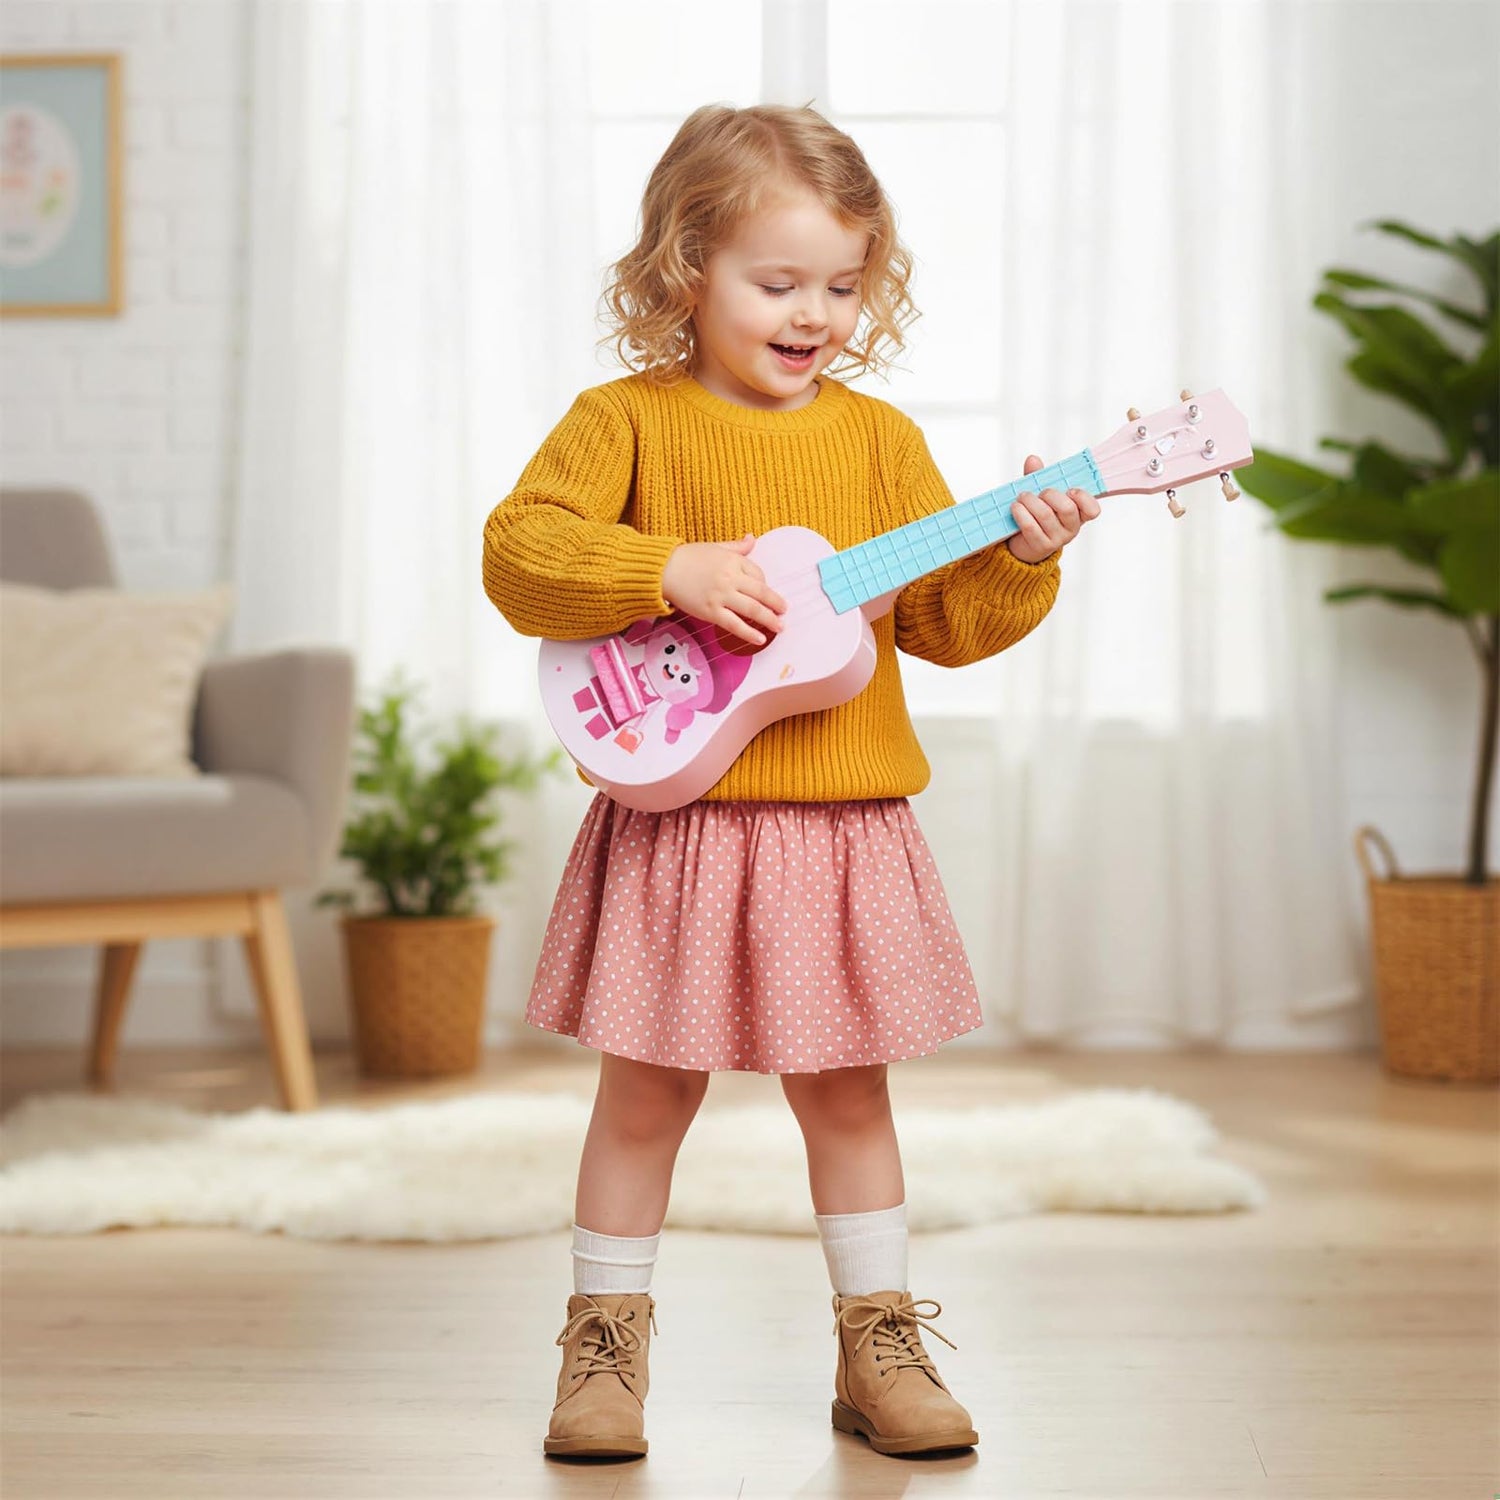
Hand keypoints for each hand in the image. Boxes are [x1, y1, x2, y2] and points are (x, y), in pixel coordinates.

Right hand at [661, 533, 786, 645]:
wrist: (663, 570)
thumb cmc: (686, 557)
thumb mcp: (715, 547)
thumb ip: (736, 547)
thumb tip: (752, 539)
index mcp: (733, 561)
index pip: (758, 574)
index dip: (764, 585)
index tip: (765, 593)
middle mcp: (730, 578)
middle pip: (761, 593)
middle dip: (776, 604)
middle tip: (784, 611)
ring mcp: (721, 596)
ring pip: (752, 610)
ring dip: (769, 619)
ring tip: (779, 627)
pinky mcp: (711, 612)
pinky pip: (735, 625)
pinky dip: (749, 633)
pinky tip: (760, 638)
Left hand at [1007, 454, 1101, 563]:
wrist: (1023, 543)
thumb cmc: (1037, 514)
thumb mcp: (1040, 494)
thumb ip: (1038, 476)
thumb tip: (1033, 459)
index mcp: (1078, 514)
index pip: (1092, 509)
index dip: (1084, 498)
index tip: (1071, 490)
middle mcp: (1071, 528)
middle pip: (1068, 509)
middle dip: (1050, 495)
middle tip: (1040, 492)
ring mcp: (1057, 539)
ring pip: (1046, 515)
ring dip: (1030, 501)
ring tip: (1021, 497)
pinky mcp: (1041, 546)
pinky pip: (1031, 527)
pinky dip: (1021, 514)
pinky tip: (1015, 507)